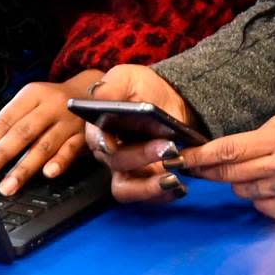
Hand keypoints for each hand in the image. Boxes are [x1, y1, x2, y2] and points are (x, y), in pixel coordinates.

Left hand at [0, 69, 102, 194]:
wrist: (91, 91)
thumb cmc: (52, 103)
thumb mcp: (31, 101)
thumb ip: (11, 122)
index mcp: (32, 94)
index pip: (6, 119)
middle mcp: (51, 105)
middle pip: (23, 131)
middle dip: (3, 154)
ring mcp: (69, 120)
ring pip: (45, 145)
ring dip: (25, 167)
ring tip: (8, 186)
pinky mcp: (85, 133)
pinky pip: (71, 149)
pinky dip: (60, 161)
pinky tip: (48, 173)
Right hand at [84, 64, 200, 203]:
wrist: (170, 99)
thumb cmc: (143, 88)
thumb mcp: (128, 78)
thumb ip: (112, 86)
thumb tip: (97, 96)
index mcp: (99, 126)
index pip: (94, 139)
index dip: (102, 143)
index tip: (114, 144)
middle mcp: (109, 152)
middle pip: (116, 163)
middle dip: (141, 157)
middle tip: (169, 146)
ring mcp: (127, 169)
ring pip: (126, 189)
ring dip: (148, 187)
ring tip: (172, 178)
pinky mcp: (145, 180)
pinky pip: (148, 197)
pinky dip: (163, 195)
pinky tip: (180, 187)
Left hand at [181, 116, 274, 221]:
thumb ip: (261, 135)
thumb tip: (228, 148)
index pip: (229, 148)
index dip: (201, 155)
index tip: (182, 157)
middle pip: (229, 172)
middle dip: (208, 171)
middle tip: (196, 168)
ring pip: (242, 190)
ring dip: (242, 182)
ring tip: (264, 173)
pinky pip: (259, 206)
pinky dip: (262, 198)